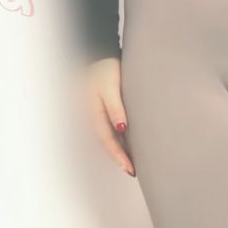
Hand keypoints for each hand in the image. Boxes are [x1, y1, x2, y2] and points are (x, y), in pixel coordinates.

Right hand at [84, 57, 134, 176]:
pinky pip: (111, 130)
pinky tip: (129, 145)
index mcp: (94, 113)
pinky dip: (120, 140)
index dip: (119, 156)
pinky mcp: (104, 110)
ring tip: (132, 164)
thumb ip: (115, 108)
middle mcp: (94, 117)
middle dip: (119, 159)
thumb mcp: (110, 87)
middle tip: (133, 172)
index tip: (130, 169)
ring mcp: (98, 114)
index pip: (108, 141)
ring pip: (109, 139)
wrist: (98, 55)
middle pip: (107, 144)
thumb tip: (122, 129)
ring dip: (120, 152)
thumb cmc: (105, 69)